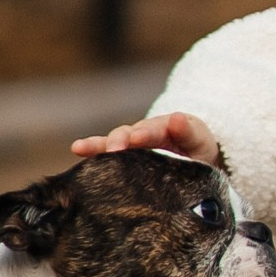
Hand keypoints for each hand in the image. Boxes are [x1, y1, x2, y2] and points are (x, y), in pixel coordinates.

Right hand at [68, 110, 220, 164]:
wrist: (192, 158)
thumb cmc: (196, 150)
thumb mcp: (198, 140)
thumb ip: (188, 132)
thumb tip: (177, 118)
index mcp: (164, 128)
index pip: (153, 130)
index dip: (144, 134)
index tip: (136, 138)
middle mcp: (143, 132)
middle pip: (127, 133)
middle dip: (118, 140)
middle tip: (113, 150)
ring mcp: (131, 144)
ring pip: (112, 141)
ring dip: (98, 145)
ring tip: (80, 147)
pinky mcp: (123, 158)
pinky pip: (106, 153)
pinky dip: (91, 151)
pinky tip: (77, 149)